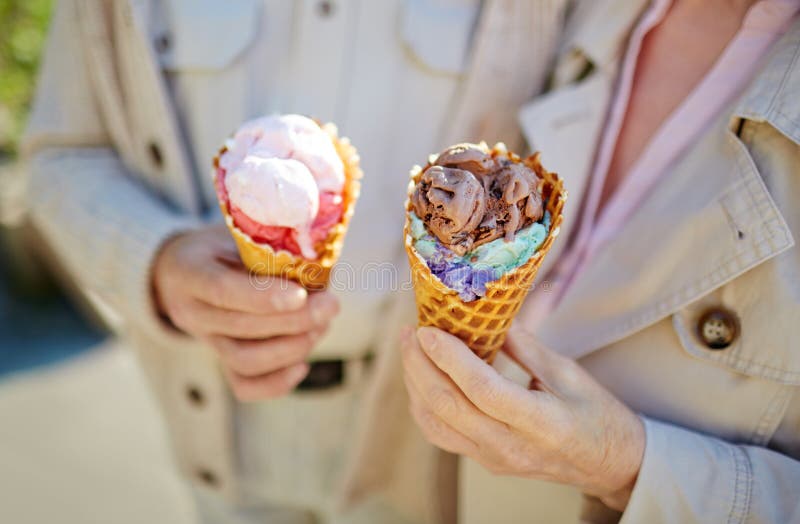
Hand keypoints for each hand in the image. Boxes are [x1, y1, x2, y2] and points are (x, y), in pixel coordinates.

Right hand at [152, 225, 339, 400]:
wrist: (183, 272)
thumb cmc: (220, 246)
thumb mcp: (235, 232)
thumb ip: (268, 247)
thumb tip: (320, 261)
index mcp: (189, 272)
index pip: (223, 290)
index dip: (264, 296)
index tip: (301, 295)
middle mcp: (192, 312)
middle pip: (243, 327)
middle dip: (295, 320)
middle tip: (330, 305)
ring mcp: (206, 340)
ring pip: (245, 360)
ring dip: (292, 347)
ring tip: (322, 326)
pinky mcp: (221, 360)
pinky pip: (244, 385)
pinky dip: (276, 382)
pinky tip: (303, 364)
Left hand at [400, 325, 644, 510]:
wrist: (610, 465)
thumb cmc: (597, 415)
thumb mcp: (569, 373)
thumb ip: (525, 346)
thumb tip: (487, 313)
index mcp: (541, 423)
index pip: (483, 390)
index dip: (449, 358)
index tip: (428, 329)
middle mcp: (510, 446)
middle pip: (448, 406)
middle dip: (419, 366)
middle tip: (408, 332)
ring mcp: (494, 458)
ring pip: (436, 424)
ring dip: (415, 384)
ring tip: (410, 350)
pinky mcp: (485, 461)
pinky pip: (441, 435)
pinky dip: (423, 405)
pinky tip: (421, 379)